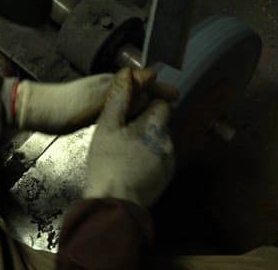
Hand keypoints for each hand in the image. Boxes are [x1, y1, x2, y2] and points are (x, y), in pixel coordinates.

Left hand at [12, 70, 177, 133]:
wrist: (38, 112)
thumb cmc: (66, 106)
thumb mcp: (98, 97)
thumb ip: (124, 88)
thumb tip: (150, 75)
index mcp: (111, 82)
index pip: (143, 81)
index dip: (159, 88)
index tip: (176, 97)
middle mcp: (108, 87)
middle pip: (138, 89)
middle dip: (156, 96)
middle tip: (173, 107)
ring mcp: (100, 98)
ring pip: (130, 99)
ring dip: (145, 104)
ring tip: (160, 115)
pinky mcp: (94, 110)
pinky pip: (121, 110)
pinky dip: (133, 114)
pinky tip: (134, 124)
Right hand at [83, 68, 174, 207]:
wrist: (115, 203)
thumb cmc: (108, 163)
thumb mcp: (107, 127)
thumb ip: (119, 99)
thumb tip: (127, 74)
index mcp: (156, 126)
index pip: (162, 104)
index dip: (147, 105)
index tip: (132, 112)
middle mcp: (168, 141)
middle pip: (161, 123)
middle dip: (146, 124)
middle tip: (125, 134)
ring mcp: (170, 161)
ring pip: (160, 141)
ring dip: (148, 142)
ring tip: (126, 151)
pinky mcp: (167, 177)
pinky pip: (160, 159)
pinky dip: (149, 158)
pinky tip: (132, 165)